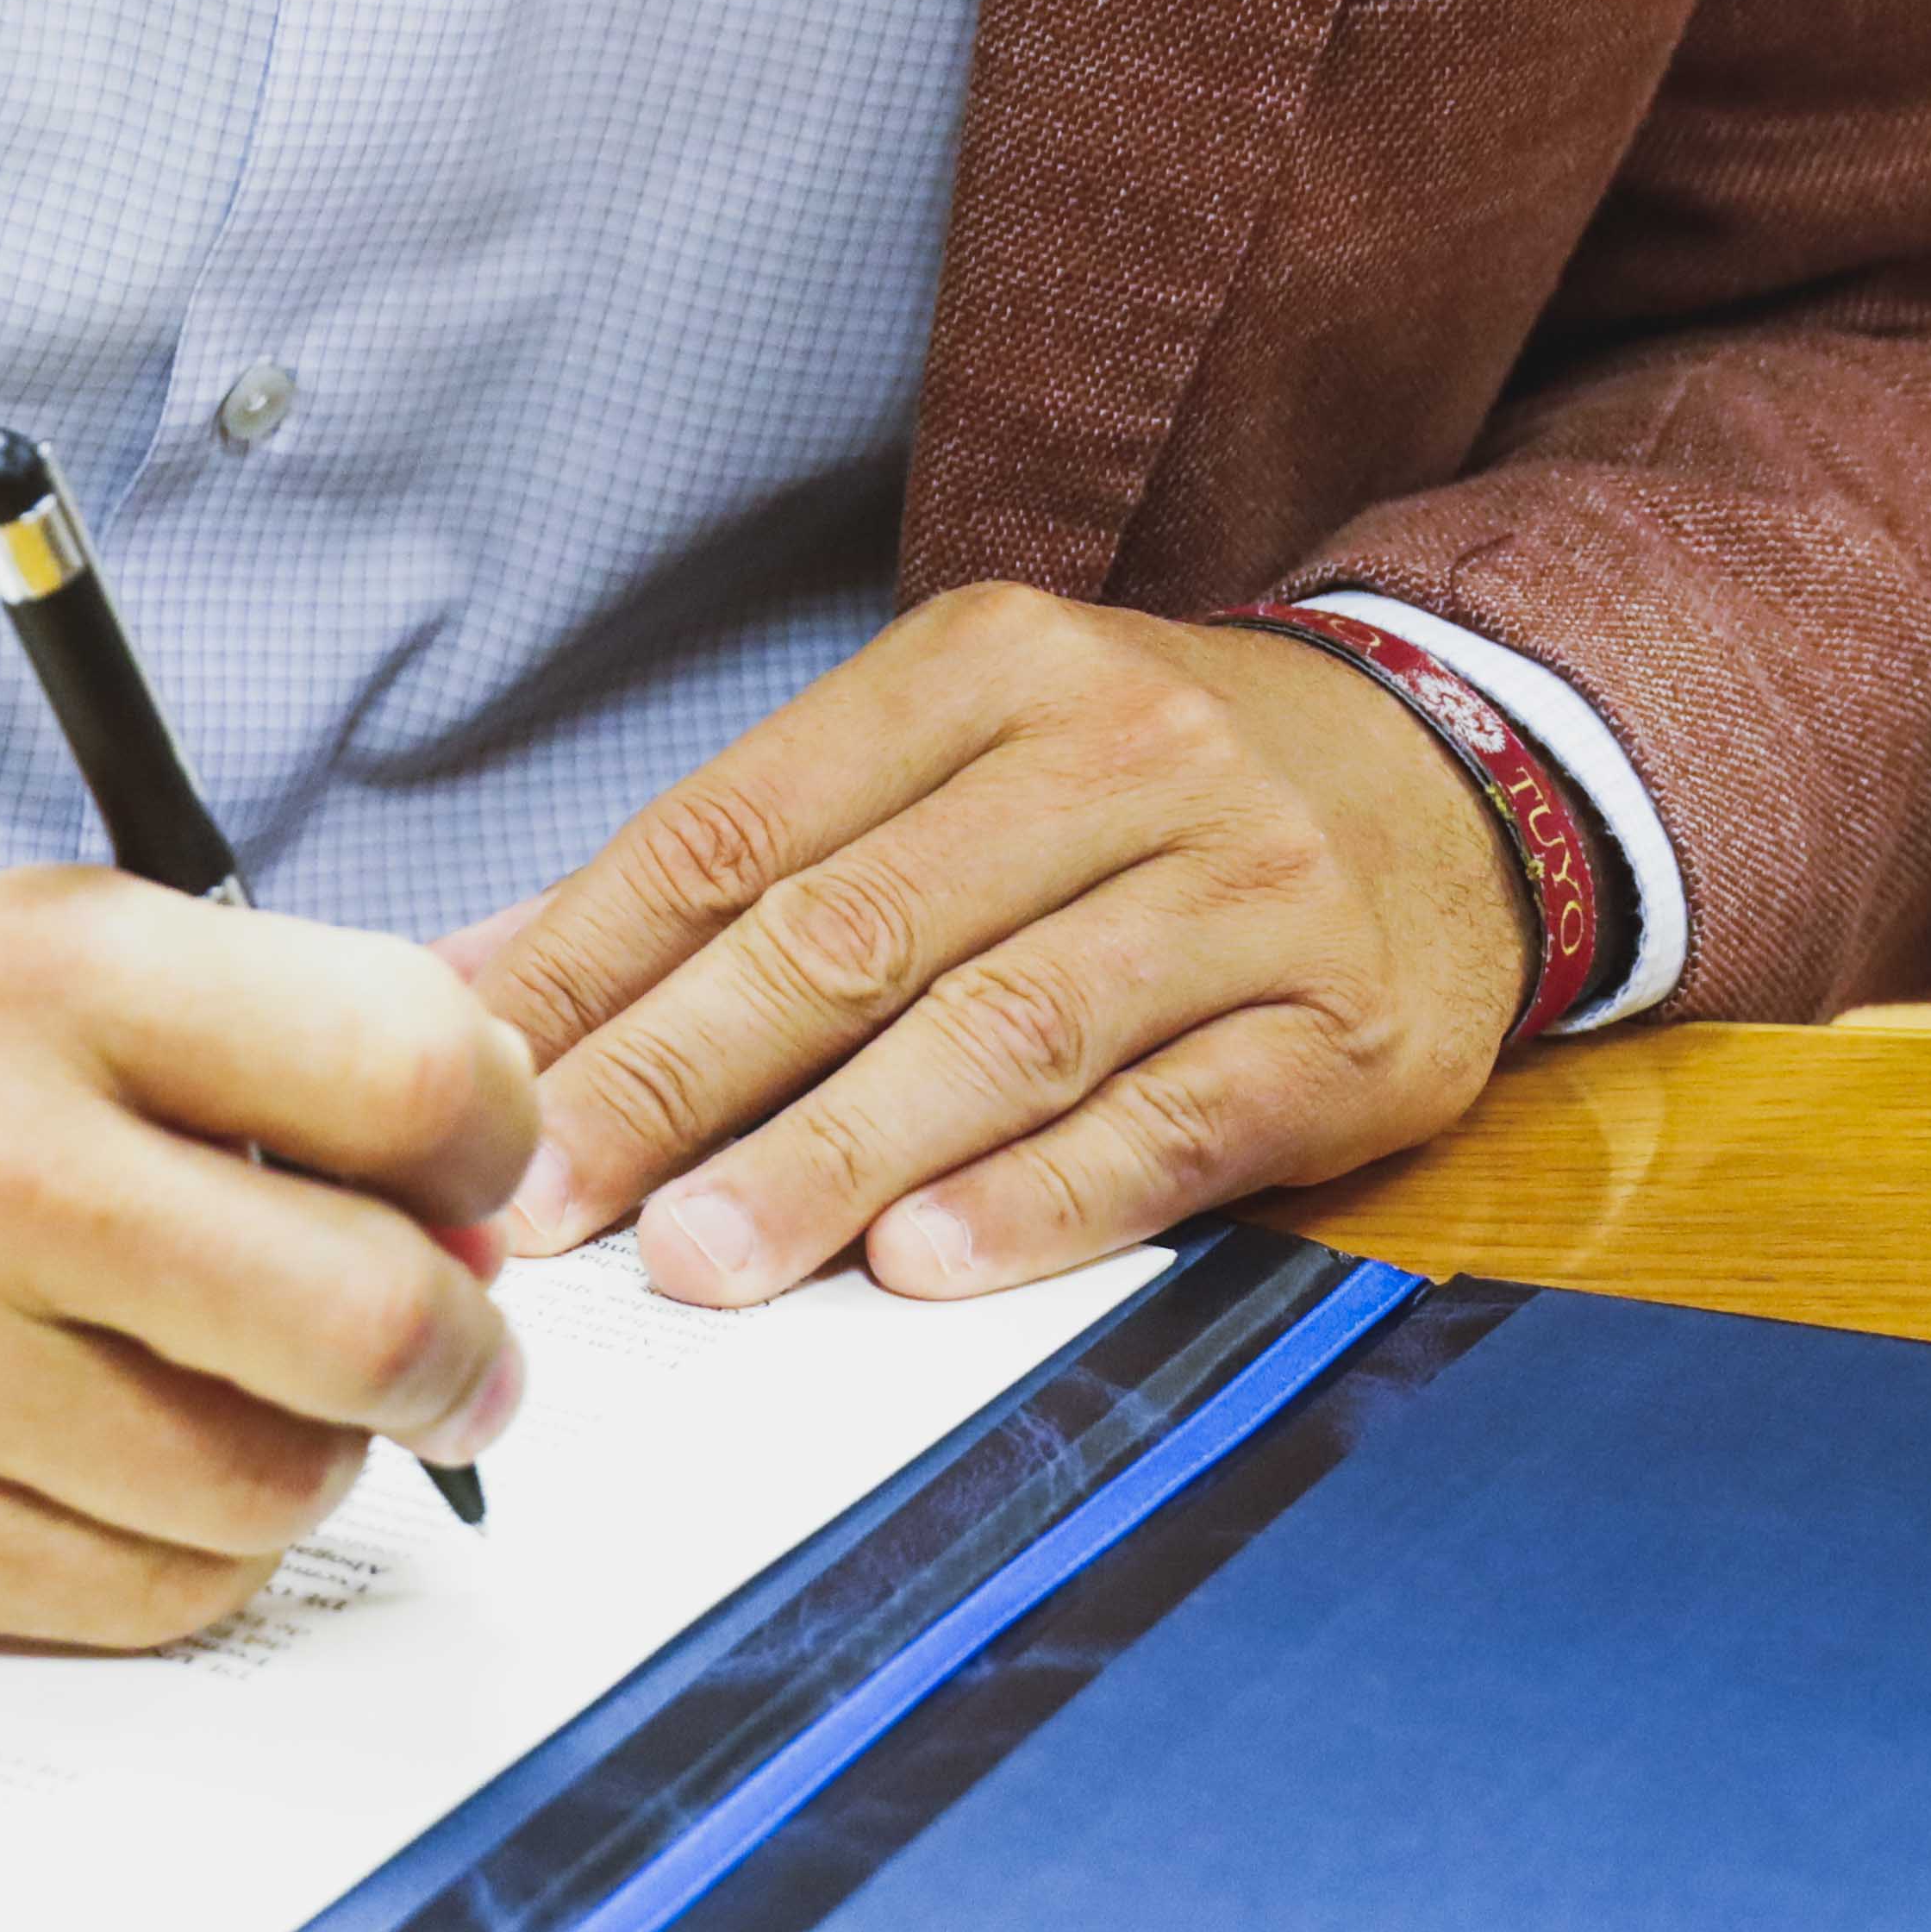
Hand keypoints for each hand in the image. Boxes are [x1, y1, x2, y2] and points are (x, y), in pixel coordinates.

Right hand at [0, 869, 541, 1646]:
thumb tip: (470, 1196)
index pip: (413, 1073)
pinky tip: (117, 1474)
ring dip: (305, 1467)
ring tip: (232, 1402)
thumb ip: (238, 1047)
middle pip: (374, 1320)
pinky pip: (141, 1599)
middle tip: (444, 1358)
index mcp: (45, 976)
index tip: (477, 1185)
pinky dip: (180, 1558)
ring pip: (270, 1492)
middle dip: (457, 1360)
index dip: (496, 1148)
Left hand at [466, 584, 1524, 1309]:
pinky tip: (926, 1263)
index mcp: (979, 669)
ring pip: (1003, 1028)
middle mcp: (1114, 753)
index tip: (473, 1087)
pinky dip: (1039, 1199)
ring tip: (705, 1258)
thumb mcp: (943, 760)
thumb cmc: (1140, 795)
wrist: (1457, 778)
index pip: (734, 831)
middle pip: (849, 931)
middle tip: (548, 1201)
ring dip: (835, 1157)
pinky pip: (1170, 1122)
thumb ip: (731, 866)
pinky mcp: (1343, 1024)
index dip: (587, 970)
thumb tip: (485, 980)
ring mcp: (1242, 887)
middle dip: (675, 1079)